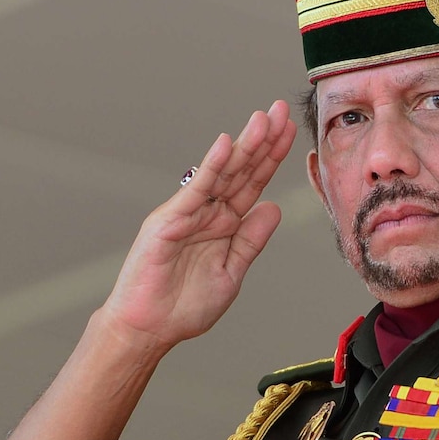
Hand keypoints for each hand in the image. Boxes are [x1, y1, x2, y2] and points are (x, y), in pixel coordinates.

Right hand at [101, 100, 296, 350]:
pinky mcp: (170, 221)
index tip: (289, 131)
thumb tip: (274, 207)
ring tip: (263, 119)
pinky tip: (226, 145)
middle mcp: (208, 211)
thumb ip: (251, 239)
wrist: (149, 330)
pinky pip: (196, 190)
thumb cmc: (184, 305)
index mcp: (225, 222)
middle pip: (242, 169)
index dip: (272, 156)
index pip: (254, 182)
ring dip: (244, 145)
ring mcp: (188, 212)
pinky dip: (211, 167)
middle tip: (281, 109)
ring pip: (222, 173)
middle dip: (263, 139)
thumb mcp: (232, 271)